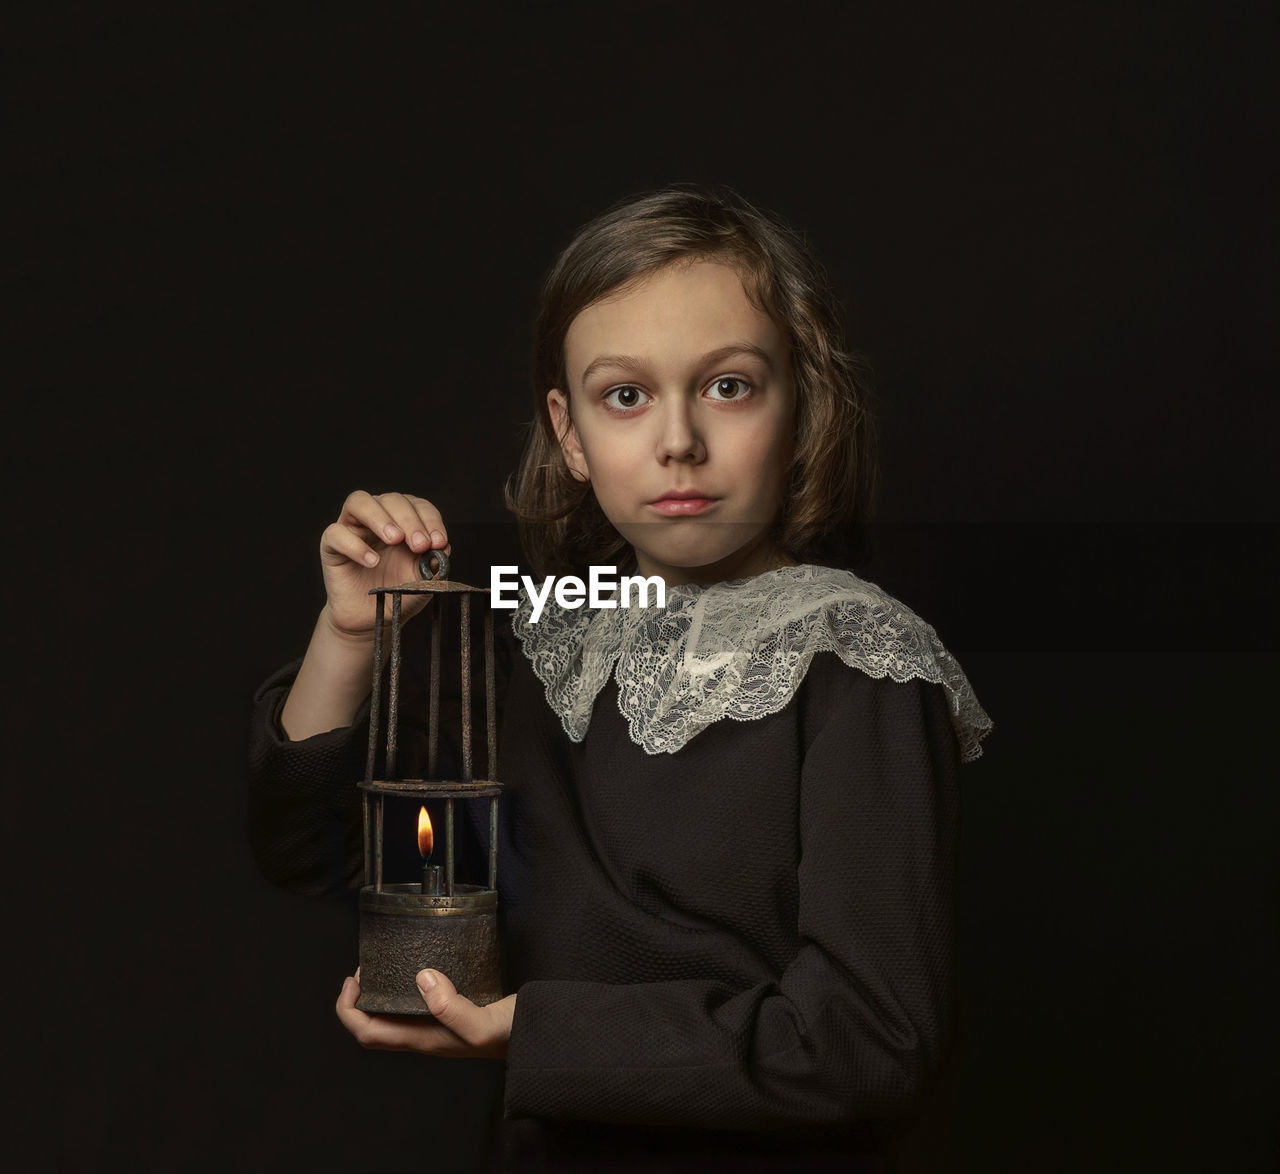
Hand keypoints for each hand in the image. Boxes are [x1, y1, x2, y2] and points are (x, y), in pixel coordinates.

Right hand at [319, 490, 452, 638]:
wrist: (371, 620)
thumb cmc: (397, 594)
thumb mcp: (423, 581)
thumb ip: (433, 564)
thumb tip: (444, 547)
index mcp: (403, 521)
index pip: (417, 505)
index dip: (429, 519)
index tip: (439, 542)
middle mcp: (377, 518)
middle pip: (391, 499)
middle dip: (409, 520)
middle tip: (420, 544)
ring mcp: (352, 528)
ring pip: (359, 501)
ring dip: (380, 517)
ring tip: (395, 540)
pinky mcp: (331, 545)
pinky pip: (336, 533)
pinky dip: (355, 545)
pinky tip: (372, 561)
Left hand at [335, 967, 515, 1058]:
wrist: (537, 1036)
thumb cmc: (511, 1034)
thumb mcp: (481, 1023)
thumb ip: (451, 1006)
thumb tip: (422, 978)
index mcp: (424, 1040)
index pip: (369, 1033)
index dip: (349, 1010)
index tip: (353, 979)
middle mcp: (426, 1035)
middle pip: (375, 1026)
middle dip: (360, 999)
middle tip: (365, 968)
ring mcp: (438, 1025)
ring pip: (393, 1015)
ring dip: (381, 993)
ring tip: (383, 964)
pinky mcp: (452, 1012)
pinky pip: (416, 1002)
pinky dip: (405, 986)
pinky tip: (419, 967)